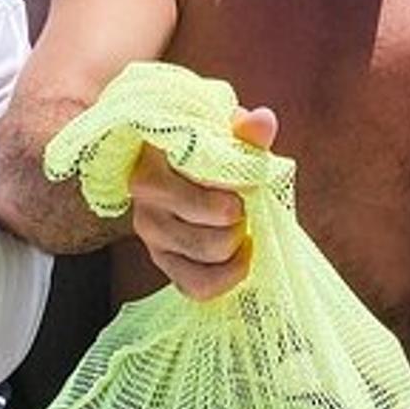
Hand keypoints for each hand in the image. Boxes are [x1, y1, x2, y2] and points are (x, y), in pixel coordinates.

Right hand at [127, 106, 277, 300]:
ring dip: (236, 245)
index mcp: (152, 170)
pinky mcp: (162, 262)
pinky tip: (239, 254)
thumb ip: (243, 131)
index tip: (243, 179)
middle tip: (244, 204)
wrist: (176, 163)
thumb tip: (264, 121)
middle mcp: (145, 208)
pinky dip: (227, 276)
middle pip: (212, 234)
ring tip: (241, 225)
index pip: (200, 196)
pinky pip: (198, 287)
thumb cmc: (203, 147)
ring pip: (209, 258)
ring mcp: (151, 239)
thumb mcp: (220, 133)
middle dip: (240, 221)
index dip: (235, 192)